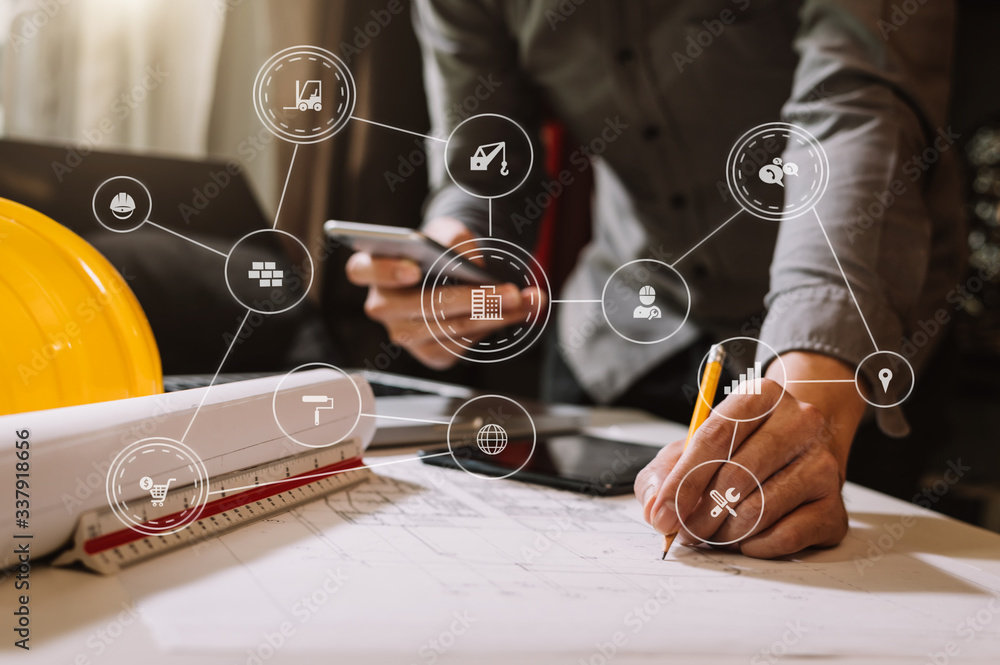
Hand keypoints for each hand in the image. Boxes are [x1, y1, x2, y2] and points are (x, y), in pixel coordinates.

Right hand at [346, 217, 544, 369]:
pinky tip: (517, 312)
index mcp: (371, 270)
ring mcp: (403, 335)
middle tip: (508, 291)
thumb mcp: (447, 232)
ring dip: (492, 315)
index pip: (361, 271)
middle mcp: (382, 307)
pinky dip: (493, 326)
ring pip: (449, 328)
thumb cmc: (440, 249)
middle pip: (422, 306)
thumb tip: (470, 263)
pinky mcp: (429, 353)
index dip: (386, 271)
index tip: (414, 268)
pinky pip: (461, 343)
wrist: (451, 274)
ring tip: (523, 300)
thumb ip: (454, 238)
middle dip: (471, 298)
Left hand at [634, 352, 866, 558]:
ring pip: (761, 508)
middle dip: (700, 514)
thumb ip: (663, 472)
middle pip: (737, 475)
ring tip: (712, 534)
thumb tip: (654, 508)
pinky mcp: (836, 504)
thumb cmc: (741, 447)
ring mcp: (823, 463)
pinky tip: (746, 539)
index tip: (663, 513)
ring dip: (725, 532)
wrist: (802, 447)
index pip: (714, 437)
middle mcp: (799, 422)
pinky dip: (757, 545)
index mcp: (759, 396)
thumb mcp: (695, 446)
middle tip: (684, 531)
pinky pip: (789, 535)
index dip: (683, 480)